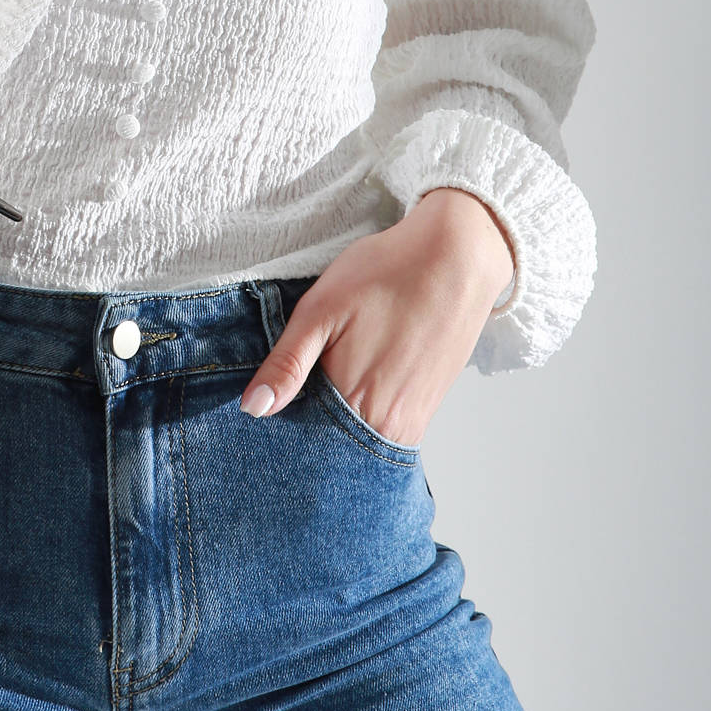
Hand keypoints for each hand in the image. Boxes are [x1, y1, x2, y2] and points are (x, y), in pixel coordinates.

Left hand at [239, 188, 515, 447]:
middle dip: (306, 436)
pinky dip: (361, 424)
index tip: (263, 414)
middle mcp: (385, 426)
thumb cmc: (386, 274)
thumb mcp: (320, 310)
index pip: (300, 443)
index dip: (279, 429)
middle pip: (330, 452)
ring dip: (335, 431)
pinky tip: (353, 389)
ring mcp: (410, 422)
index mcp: (351, 403)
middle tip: (300, 396)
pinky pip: (383, 435)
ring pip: (357, 446)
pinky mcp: (426, 411)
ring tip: (327, 389)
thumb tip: (253, 409)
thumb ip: (286, 364)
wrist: (457, 259)